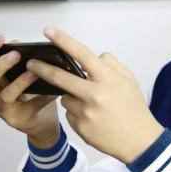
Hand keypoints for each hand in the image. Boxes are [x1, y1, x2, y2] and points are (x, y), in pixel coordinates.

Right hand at [0, 35, 59, 148]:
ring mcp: (3, 109)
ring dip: (20, 82)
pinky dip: (42, 98)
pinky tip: (53, 91)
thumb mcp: (25, 74)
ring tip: (34, 72)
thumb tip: (33, 48)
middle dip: (0, 65)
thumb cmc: (31, 93)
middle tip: (16, 54)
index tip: (1, 38)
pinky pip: (30, 107)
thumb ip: (24, 61)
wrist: (42, 121)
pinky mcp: (18, 120)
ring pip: (5, 95)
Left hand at [25, 27, 164, 163]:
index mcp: (107, 78)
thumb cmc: (134, 108)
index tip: (48, 30)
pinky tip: (92, 118)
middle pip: (60, 77)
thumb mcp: (129, 80)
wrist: (139, 141)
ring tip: (91, 105)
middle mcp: (94, 94)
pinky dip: (77, 113)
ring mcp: (85, 112)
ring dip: (71, 97)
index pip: (81, 54)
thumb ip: (111, 64)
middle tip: (31, 63)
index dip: (63, 40)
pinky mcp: (80, 127)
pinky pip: (70, 114)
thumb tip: (95, 57)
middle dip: (42, 68)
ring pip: (65, 98)